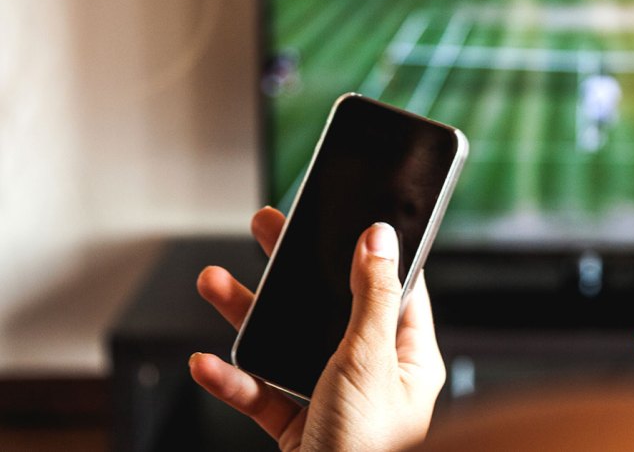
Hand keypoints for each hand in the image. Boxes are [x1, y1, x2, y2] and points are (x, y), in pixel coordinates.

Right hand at [189, 207, 445, 451]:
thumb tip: (380, 237)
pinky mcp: (302, 430)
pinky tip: (209, 364)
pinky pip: (263, 396)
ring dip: (249, 318)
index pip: (395, 290)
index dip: (369, 251)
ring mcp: (336, 402)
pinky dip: (234, 380)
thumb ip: (372, 297)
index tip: (347, 219)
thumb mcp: (369, 360)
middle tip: (268, 230)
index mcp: (410, 359)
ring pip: (289, 347)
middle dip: (294, 273)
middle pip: (332, 308)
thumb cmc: (366, 449)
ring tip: (214, 284)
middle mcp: (375, 377)